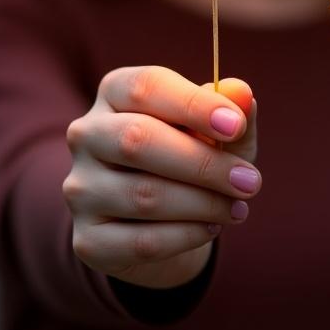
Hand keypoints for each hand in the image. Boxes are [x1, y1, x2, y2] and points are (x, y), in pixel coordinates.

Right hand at [63, 66, 259, 288]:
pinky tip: (211, 227)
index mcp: (114, 93)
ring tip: (238, 208)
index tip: (236, 125)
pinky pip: (142, 241)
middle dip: (203, 163)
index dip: (193, 104)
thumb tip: (242, 93)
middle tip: (250, 181)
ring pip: (143, 196)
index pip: (145, 87)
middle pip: (136, 140)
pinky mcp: (88, 239)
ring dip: (203, 204)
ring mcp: (80, 188)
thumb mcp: (216, 131)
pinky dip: (187, 236)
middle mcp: (86, 135)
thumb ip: (230, 111)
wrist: (161, 222)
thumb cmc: (192, 158)